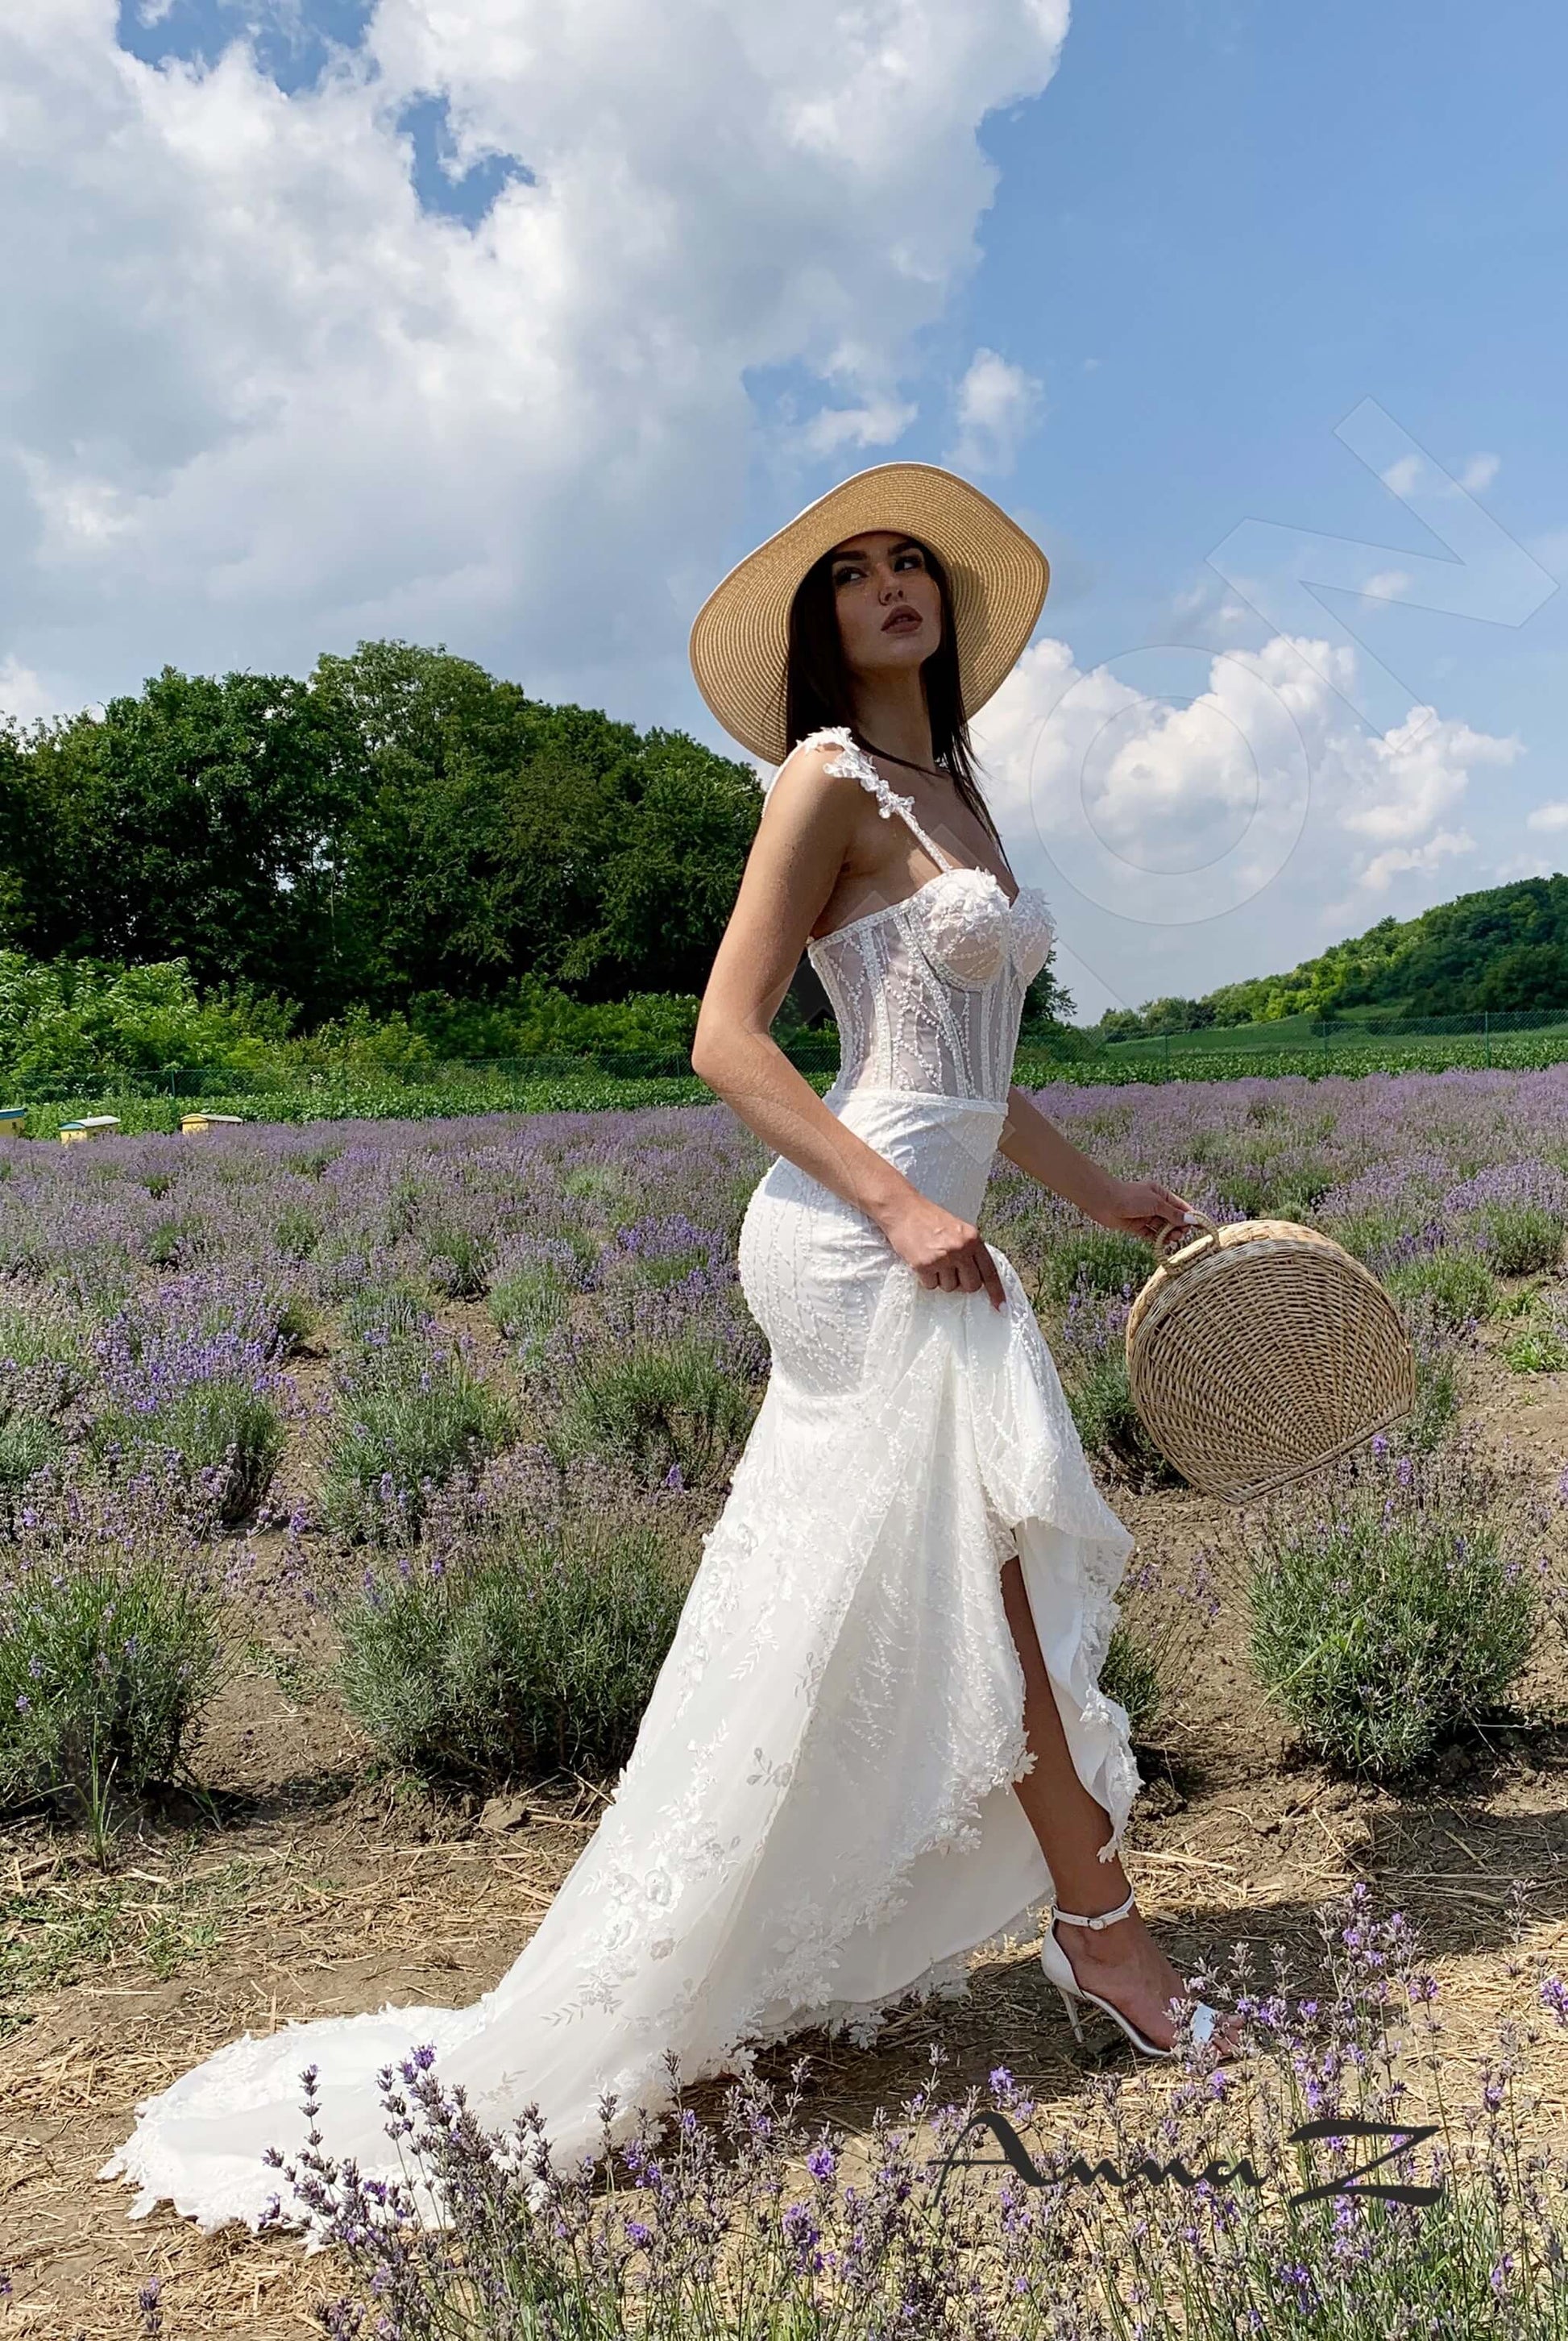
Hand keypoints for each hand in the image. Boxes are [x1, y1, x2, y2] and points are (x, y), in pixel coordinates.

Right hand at [877, 1191, 1006, 1309]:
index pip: (989, 1271)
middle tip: (949, 1270)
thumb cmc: (928, 1219)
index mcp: (973, 1239)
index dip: (996, 1292)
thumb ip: (970, 1250)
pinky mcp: (925, 1265)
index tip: (1001, 1308)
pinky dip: (926, 1278)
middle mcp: (961, 1249)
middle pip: (971, 1285)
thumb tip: (977, 1277)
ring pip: (949, 1287)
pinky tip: (921, 1261)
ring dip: (941, 1279)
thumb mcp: (958, 1229)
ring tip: (932, 1259)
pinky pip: (931, 1285)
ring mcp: (943, 1257)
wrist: (902, 1209)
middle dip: (961, 1283)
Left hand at [1093, 1177, 1200, 1248]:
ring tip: (1173, 1239)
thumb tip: (1191, 1220)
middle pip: (1171, 1218)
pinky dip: (1157, 1239)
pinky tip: (1163, 1244)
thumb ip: (1173, 1213)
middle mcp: (1153, 1204)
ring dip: (1169, 1234)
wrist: (1104, 1201)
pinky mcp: (1136, 1226)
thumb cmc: (1130, 1197)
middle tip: (1182, 1234)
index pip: (1179, 1206)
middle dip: (1179, 1226)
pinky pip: (1150, 1234)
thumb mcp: (1155, 1204)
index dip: (1190, 1216)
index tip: (1201, 1226)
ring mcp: (1144, 1216)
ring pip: (1162, 1227)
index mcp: (1160, 1193)